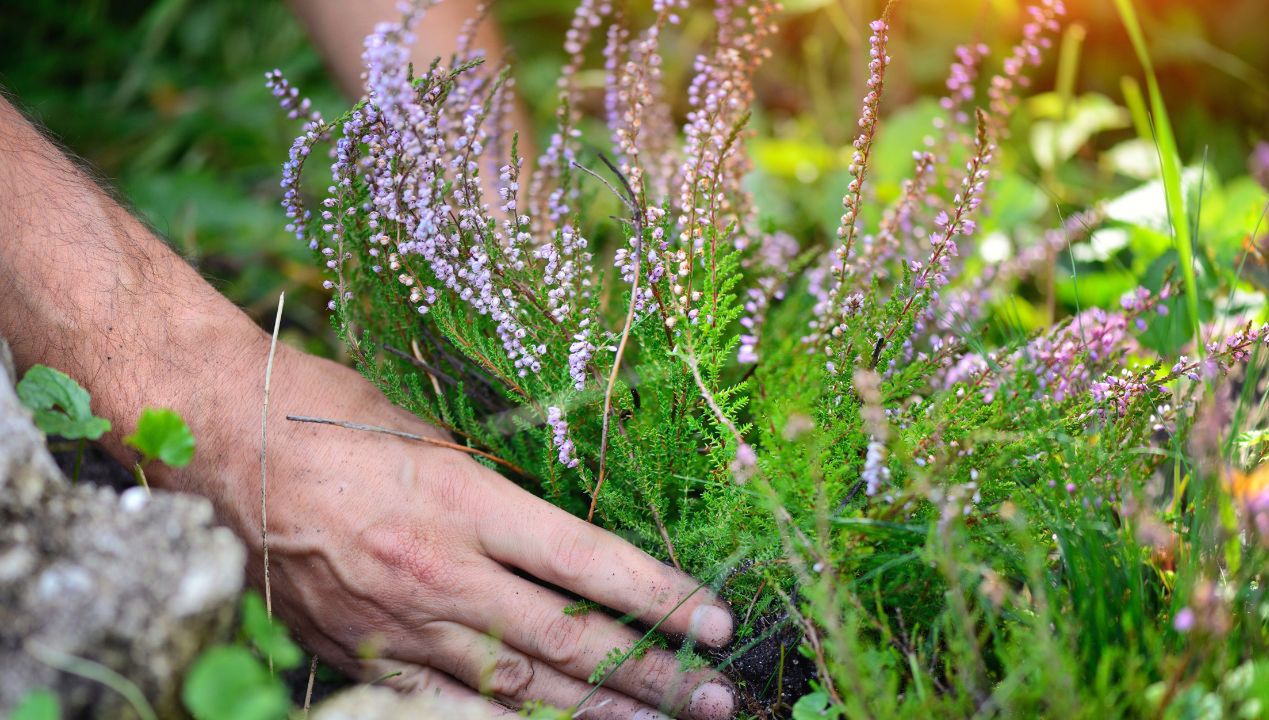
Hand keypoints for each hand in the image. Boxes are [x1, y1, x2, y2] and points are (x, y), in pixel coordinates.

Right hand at [235, 349, 737, 718]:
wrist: (225, 444)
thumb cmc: (330, 418)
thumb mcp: (433, 433)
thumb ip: (496, 494)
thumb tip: (557, 536)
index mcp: (466, 501)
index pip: (588, 563)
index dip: (660, 597)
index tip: (715, 621)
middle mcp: (441, 572)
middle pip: (567, 639)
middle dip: (651, 673)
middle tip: (716, 697)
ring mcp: (400, 624)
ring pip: (517, 687)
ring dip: (593, 711)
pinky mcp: (361, 655)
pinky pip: (447, 704)